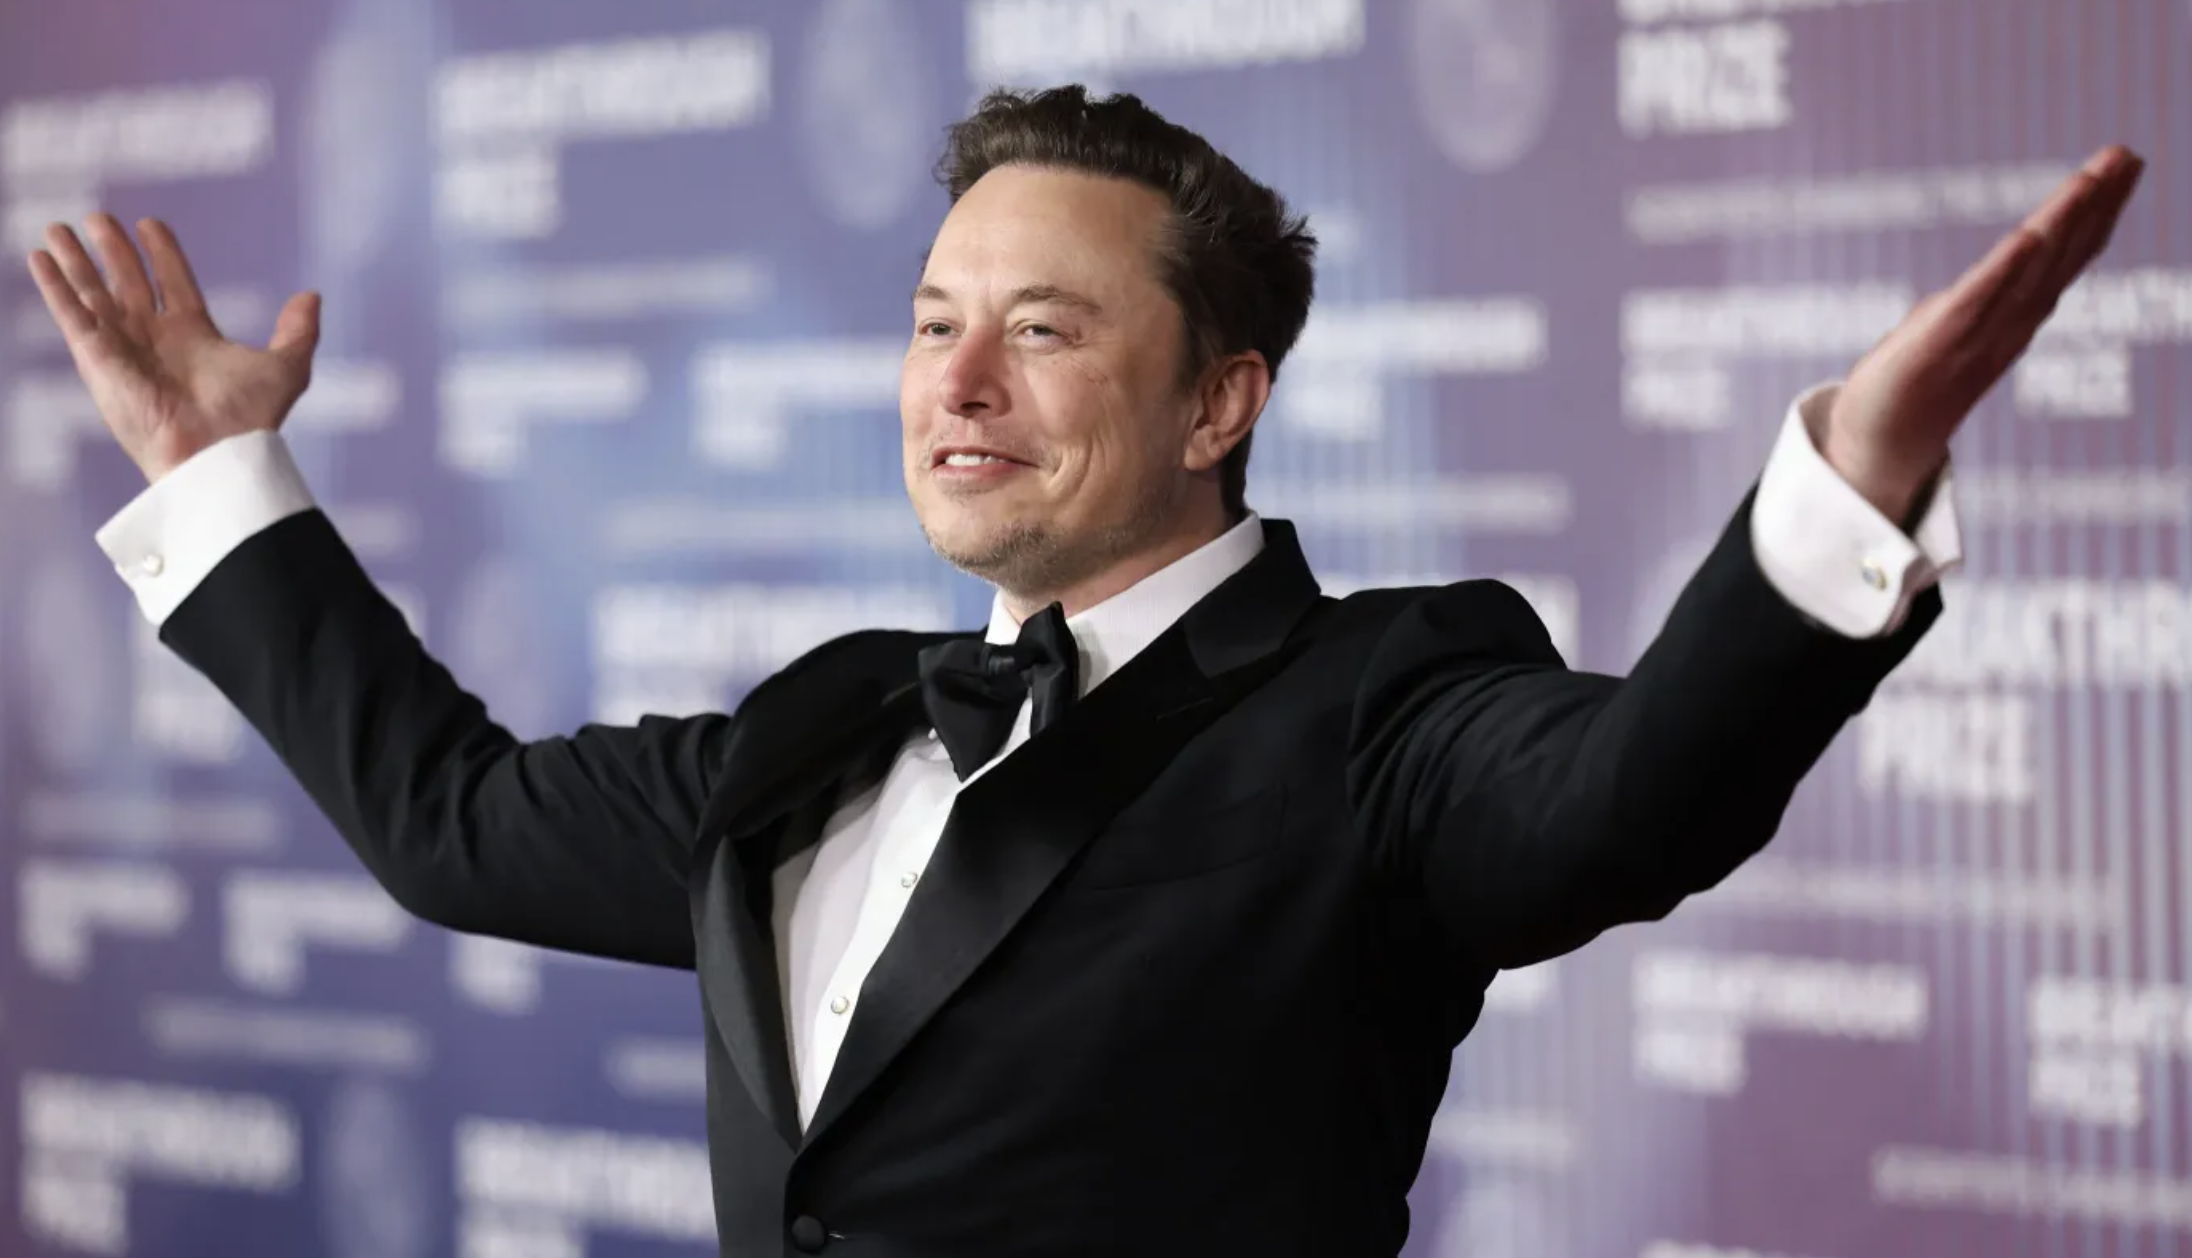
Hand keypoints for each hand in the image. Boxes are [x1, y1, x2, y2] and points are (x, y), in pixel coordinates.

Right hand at [25, 215, 320, 483]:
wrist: (216, 452)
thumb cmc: (251, 418)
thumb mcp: (286, 366)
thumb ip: (298, 330)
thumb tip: (312, 296)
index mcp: (195, 336)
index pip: (173, 282)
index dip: (162, 253)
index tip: (150, 224)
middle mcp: (155, 339)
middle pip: (128, 282)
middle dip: (113, 250)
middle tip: (97, 217)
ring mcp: (123, 346)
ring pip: (93, 292)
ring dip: (75, 260)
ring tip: (57, 227)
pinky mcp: (97, 357)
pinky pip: (70, 314)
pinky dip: (54, 285)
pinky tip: (39, 257)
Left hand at [1823, 145, 2146, 520]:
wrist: (1877, 447)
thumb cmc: (1914, 387)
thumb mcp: (1959, 328)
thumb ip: (1992, 296)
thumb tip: (2020, 260)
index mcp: (2013, 315)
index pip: (2063, 255)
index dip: (2096, 211)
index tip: (2125, 164)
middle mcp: (2006, 323)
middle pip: (2057, 256)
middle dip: (2094, 206)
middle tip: (2126, 155)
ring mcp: (1977, 334)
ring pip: (2027, 272)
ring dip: (2060, 225)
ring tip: (2090, 179)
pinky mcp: (1937, 346)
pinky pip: (1976, 304)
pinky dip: (2003, 272)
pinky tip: (2027, 238)